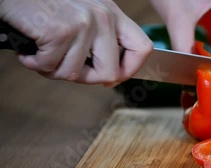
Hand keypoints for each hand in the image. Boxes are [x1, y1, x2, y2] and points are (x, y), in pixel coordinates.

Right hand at [0, 0, 152, 83]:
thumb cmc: (42, 5)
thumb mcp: (82, 14)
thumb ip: (101, 40)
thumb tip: (112, 76)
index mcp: (112, 12)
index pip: (142, 48)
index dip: (129, 70)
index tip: (113, 78)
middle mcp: (103, 16)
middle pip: (110, 73)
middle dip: (85, 79)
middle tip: (64, 66)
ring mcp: (83, 23)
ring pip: (76, 74)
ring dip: (53, 70)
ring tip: (42, 51)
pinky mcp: (60, 32)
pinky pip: (52, 67)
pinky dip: (35, 64)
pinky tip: (30, 49)